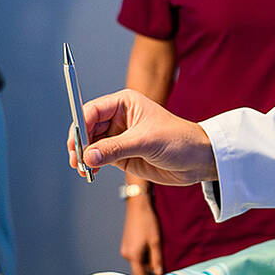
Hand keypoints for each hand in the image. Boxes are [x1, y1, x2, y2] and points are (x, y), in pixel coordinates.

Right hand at [72, 89, 217, 185]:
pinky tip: (90, 171)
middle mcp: (118, 118)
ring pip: (91, 144)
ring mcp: (119, 137)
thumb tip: (88, 156)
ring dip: (83, 156)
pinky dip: (91, 164)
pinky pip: (99, 157)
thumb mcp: (146, 142)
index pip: (93, 110)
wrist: (198, 160)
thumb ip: (115, 148)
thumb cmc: (178, 140)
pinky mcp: (122, 154)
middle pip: (87, 127)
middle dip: (79, 143)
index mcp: (124, 103)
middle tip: (76, 159)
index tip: (76, 143)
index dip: (81, 125)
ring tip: (82, 168)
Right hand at [120, 192, 164, 274]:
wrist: (138, 206)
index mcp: (133, 255)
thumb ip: (156, 259)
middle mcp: (126, 253)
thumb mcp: (155, 241)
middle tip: (162, 268)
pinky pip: (135, 254)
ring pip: (137, 261)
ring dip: (147, 262)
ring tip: (158, 256)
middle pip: (138, 268)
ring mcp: (125, 248)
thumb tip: (158, 273)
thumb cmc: (147, 222)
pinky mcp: (126, 243)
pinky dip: (143, 255)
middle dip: (149, 270)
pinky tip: (152, 249)